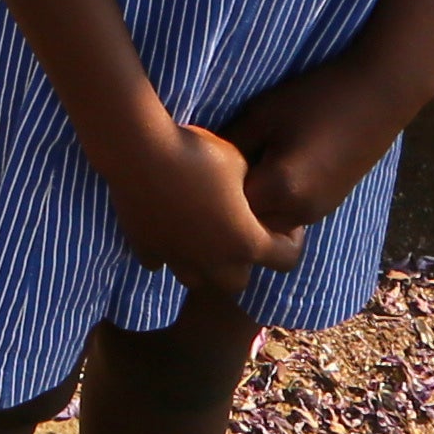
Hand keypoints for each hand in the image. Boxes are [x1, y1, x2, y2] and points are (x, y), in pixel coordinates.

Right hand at [101, 108, 304, 293]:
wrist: (141, 151)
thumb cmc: (198, 153)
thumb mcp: (239, 163)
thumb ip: (251, 188)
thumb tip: (249, 193)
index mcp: (246, 243)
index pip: (287, 259)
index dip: (291, 239)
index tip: (283, 222)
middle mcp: (214, 262)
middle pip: (238, 282)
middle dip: (243, 262)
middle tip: (238, 232)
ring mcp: (177, 260)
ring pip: (197, 280)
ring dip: (204, 265)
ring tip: (201, 237)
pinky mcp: (146, 250)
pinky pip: (162, 261)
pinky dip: (168, 250)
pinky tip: (167, 227)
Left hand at [214, 52, 421, 236]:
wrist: (379, 94)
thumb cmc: (316, 97)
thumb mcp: (262, 114)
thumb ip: (229, 145)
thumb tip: (197, 164)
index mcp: (280, 189)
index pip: (224, 209)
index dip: (205, 193)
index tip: (192, 174)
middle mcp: (299, 212)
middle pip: (245, 227)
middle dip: (225, 209)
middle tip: (208, 179)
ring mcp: (316, 213)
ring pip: (267, 225)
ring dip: (250, 210)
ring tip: (236, 175)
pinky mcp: (327, 206)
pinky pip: (286, 217)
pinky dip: (270, 205)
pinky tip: (265, 173)